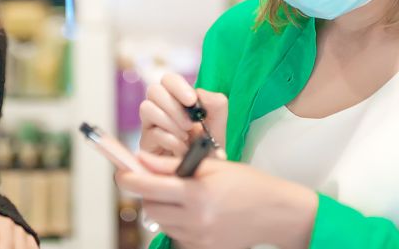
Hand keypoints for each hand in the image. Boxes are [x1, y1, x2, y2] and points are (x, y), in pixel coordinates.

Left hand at [116, 152, 316, 248]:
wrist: (276, 213)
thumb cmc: (248, 184)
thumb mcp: (211, 165)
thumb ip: (172, 164)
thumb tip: (142, 160)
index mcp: (196, 194)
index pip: (148, 187)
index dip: (129, 178)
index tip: (122, 172)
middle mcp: (195, 220)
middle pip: (150, 208)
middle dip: (148, 193)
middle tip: (159, 180)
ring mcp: (198, 238)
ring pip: (161, 222)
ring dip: (162, 207)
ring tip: (183, 195)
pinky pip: (176, 234)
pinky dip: (177, 221)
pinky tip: (195, 211)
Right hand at [139, 73, 228, 156]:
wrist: (203, 173)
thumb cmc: (208, 148)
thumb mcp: (218, 125)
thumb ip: (216, 105)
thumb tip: (200, 94)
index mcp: (177, 100)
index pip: (168, 80)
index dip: (178, 86)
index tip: (191, 100)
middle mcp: (161, 109)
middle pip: (154, 90)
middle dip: (173, 106)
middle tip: (189, 124)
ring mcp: (151, 125)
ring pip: (147, 108)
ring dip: (169, 122)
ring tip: (185, 137)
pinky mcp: (146, 143)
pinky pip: (151, 133)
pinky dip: (169, 140)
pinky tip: (181, 149)